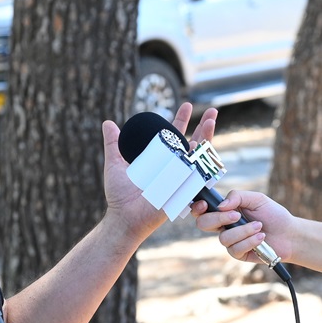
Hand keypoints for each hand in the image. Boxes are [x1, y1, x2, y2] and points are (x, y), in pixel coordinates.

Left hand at [101, 102, 218, 237]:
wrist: (123, 216)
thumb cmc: (120, 196)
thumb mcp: (115, 164)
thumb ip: (113, 144)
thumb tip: (108, 123)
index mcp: (160, 160)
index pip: (175, 137)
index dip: (182, 121)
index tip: (187, 106)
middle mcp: (173, 168)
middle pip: (193, 143)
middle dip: (204, 126)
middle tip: (213, 111)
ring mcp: (180, 178)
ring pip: (198, 155)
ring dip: (207, 137)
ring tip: (211, 121)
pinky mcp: (182, 189)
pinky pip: (197, 175)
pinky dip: (203, 161)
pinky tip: (206, 146)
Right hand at [191, 189, 296, 265]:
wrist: (289, 234)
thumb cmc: (273, 215)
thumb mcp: (257, 199)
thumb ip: (237, 196)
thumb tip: (221, 205)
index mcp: (226, 211)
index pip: (203, 210)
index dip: (198, 207)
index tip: (205, 204)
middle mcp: (225, 226)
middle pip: (204, 224)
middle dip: (218, 219)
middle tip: (236, 215)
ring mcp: (231, 241)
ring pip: (223, 238)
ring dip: (243, 231)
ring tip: (259, 226)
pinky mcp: (239, 254)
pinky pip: (235, 249)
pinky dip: (249, 241)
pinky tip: (261, 237)